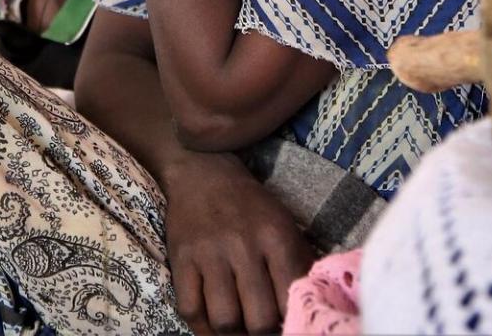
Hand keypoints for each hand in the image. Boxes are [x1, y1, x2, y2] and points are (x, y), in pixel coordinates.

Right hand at [161, 153, 313, 333]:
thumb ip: (299, 262)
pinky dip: (202, 328)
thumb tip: (311, 303)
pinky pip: (190, 310)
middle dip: (263, 333)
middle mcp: (243, 246)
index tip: (287, 324)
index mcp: (276, 236)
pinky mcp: (181, 259)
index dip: (292, 321)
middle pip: (259, 319)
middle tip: (261, 328)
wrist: (203, 172)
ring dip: (233, 334)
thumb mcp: (284, 224)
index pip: (291, 297)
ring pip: (224, 320)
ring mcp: (209, 254)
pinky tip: (212, 325)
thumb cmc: (250, 206)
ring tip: (239, 329)